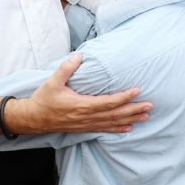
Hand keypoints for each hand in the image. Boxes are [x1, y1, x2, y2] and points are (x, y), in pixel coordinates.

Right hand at [10, 54, 151, 134]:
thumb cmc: (44, 99)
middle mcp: (87, 117)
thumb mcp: (53, 81)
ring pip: (112, 123)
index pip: (108, 102)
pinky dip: (118, 129)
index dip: (124, 98)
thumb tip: (80, 56)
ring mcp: (87, 124)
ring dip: (130, 119)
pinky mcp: (85, 127)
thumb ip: (67, 68)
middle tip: (150, 106)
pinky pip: (105, 129)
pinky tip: (129, 128)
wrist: (35, 118)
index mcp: (81, 105)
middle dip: (133, 110)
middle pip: (115, 114)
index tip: (137, 91)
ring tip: (145, 116)